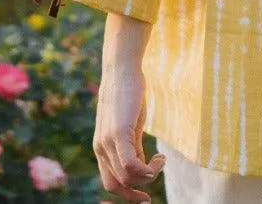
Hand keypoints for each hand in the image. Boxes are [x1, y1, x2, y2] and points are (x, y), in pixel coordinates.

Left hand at [93, 64, 165, 201]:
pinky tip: (160, 158)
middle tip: (159, 169)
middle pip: (119, 184)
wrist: (122, 71)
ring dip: (149, 174)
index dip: (129, 195)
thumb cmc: (128, 96)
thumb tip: (141, 166)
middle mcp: (100, 148)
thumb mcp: (130, 127)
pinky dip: (148, 169)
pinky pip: (131, 165)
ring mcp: (107, 141)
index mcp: (101, 149)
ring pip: (127, 177)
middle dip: (141, 187)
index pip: (111, 183)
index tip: (146, 197)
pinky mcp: (118, 133)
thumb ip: (132, 147)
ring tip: (161, 159)